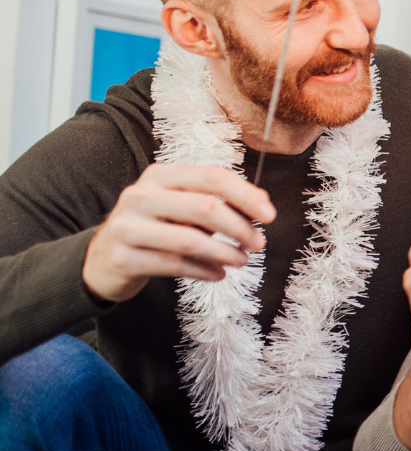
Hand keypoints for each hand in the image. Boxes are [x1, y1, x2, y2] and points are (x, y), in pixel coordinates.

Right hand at [83, 163, 275, 302]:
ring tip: (242, 260)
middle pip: (205, 207)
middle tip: (259, 243)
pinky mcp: (123, 258)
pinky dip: (204, 270)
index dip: (245, 194)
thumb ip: (217, 203)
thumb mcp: (181, 208)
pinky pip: (174, 265)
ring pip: (190, 239)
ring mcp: (127, 227)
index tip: (270, 214)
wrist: (101, 259)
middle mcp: (140, 196)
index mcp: (159, 176)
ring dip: (225, 252)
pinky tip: (218, 274)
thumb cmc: (154, 228)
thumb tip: (261, 206)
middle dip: (240, 227)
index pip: (212, 176)